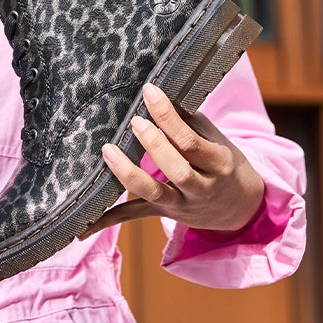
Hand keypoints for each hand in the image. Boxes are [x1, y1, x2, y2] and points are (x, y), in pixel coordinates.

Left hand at [78, 83, 266, 237]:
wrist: (243, 208)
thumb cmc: (225, 165)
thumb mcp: (218, 142)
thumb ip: (191, 122)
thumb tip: (159, 95)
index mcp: (219, 164)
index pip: (192, 141)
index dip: (169, 118)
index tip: (149, 92)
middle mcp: (201, 188)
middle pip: (176, 170)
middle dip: (154, 146)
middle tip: (134, 122)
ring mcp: (181, 204)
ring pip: (153, 193)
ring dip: (128, 173)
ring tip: (107, 150)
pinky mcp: (163, 213)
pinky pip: (132, 217)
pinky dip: (106, 221)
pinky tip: (80, 229)